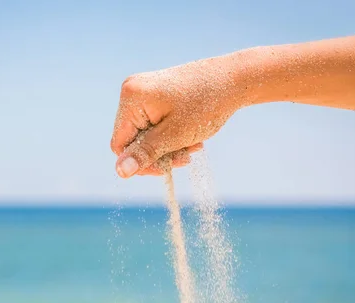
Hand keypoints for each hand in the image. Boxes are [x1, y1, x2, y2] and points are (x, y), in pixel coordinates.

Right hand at [110, 56, 246, 177]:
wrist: (234, 78)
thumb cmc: (206, 104)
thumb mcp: (174, 136)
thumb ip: (145, 153)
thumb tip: (119, 172)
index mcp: (131, 98)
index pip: (120, 144)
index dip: (139, 162)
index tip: (166, 168)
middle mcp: (132, 91)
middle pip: (133, 139)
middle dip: (158, 153)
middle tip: (186, 158)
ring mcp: (144, 91)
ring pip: (146, 133)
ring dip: (168, 146)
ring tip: (193, 146)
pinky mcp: (155, 94)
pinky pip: (154, 123)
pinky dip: (171, 134)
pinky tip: (191, 137)